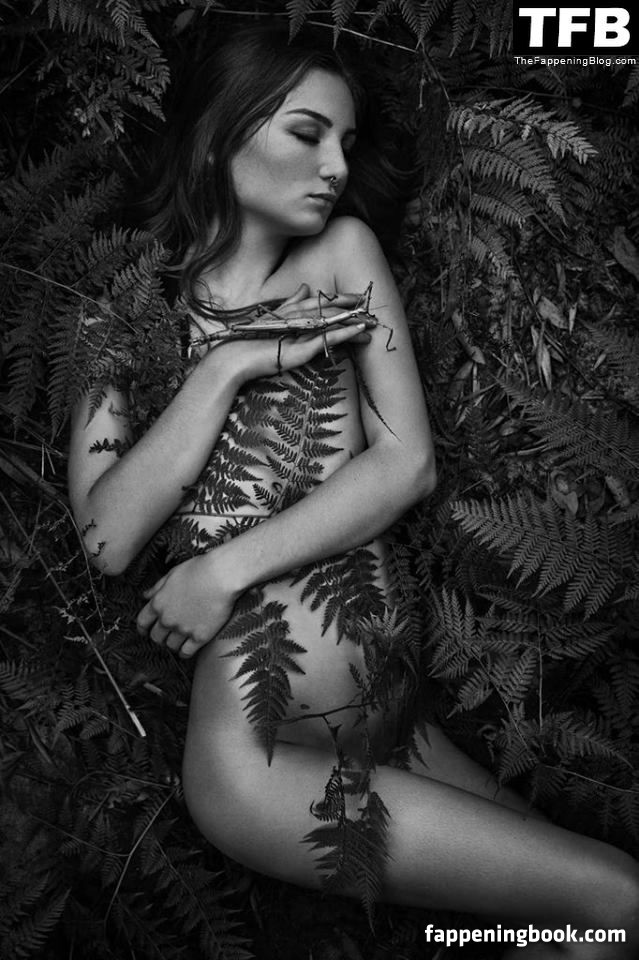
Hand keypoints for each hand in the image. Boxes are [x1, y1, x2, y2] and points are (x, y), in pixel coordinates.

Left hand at [136, 551, 238, 658]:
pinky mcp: (200, 637)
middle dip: (159, 636)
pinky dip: (184, 653)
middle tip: (166, 634)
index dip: (143, 628)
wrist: (221, 576)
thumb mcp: (172, 574)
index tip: (146, 631)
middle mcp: (167, 619)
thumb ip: (157, 588)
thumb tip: (145, 596)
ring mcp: (183, 629)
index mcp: (158, 603)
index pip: (142, 622)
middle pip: (156, 637)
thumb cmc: (198, 570)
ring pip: (170, 646)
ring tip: (179, 640)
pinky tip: (188, 649)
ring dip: (173, 644)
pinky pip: (186, 652)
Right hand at [210, 284, 371, 382]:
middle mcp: (296, 316)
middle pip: (329, 308)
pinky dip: (346, 333)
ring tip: (373, 321)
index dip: (339, 298)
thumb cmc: (250, 344)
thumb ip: (290, 303)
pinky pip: (328, 338)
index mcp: (290, 311)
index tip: (357, 298)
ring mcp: (299, 330)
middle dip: (351, 307)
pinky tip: (360, 331)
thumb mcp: (274, 321)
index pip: (320, 301)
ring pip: (332, 321)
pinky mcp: (302, 347)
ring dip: (354, 321)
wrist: (235, 359)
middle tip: (371, 306)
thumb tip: (305, 287)